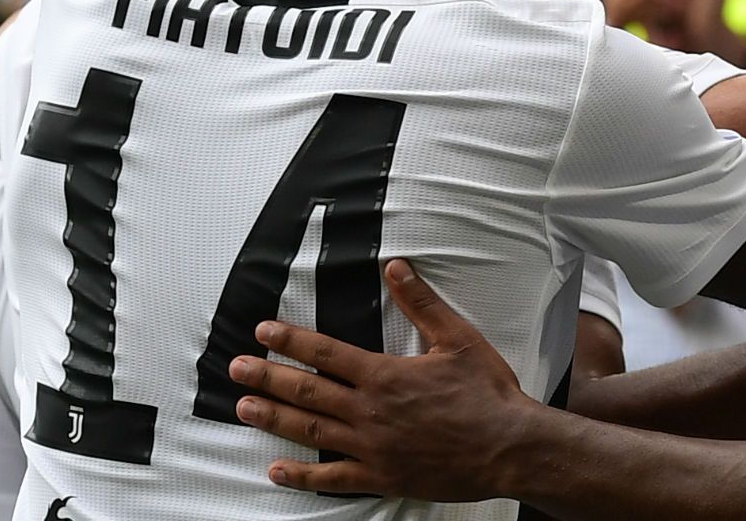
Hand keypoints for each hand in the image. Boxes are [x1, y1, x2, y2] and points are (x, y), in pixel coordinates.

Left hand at [228, 260, 539, 500]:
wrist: (508, 447)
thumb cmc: (487, 394)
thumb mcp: (459, 339)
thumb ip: (423, 304)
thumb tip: (396, 269)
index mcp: (385, 375)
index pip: (326, 352)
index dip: (291, 340)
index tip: (264, 332)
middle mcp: (369, 411)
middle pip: (307, 391)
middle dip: (268, 378)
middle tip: (237, 369)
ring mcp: (371, 447)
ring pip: (310, 431)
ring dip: (274, 419)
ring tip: (244, 409)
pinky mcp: (381, 476)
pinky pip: (332, 478)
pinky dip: (301, 476)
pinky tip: (277, 470)